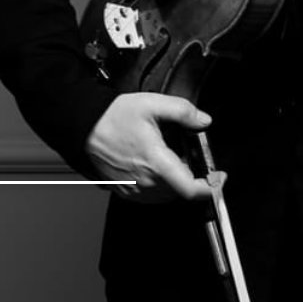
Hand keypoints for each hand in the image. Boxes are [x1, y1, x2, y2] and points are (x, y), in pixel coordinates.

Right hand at [84, 92, 211, 201]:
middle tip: (193, 157)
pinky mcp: (124, 190)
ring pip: (166, 196)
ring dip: (177, 183)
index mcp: (155, 162)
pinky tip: (158, 167)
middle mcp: (144, 181)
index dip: (210, 188)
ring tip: (174, 161)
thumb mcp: (153, 104)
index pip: (189, 190)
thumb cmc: (113, 117)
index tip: (218, 177)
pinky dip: (161, 186)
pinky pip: (150, 196)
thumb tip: (203, 121)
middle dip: (193, 178)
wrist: (84, 127)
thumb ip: (183, 111)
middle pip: (181, 192)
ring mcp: (133, 188)